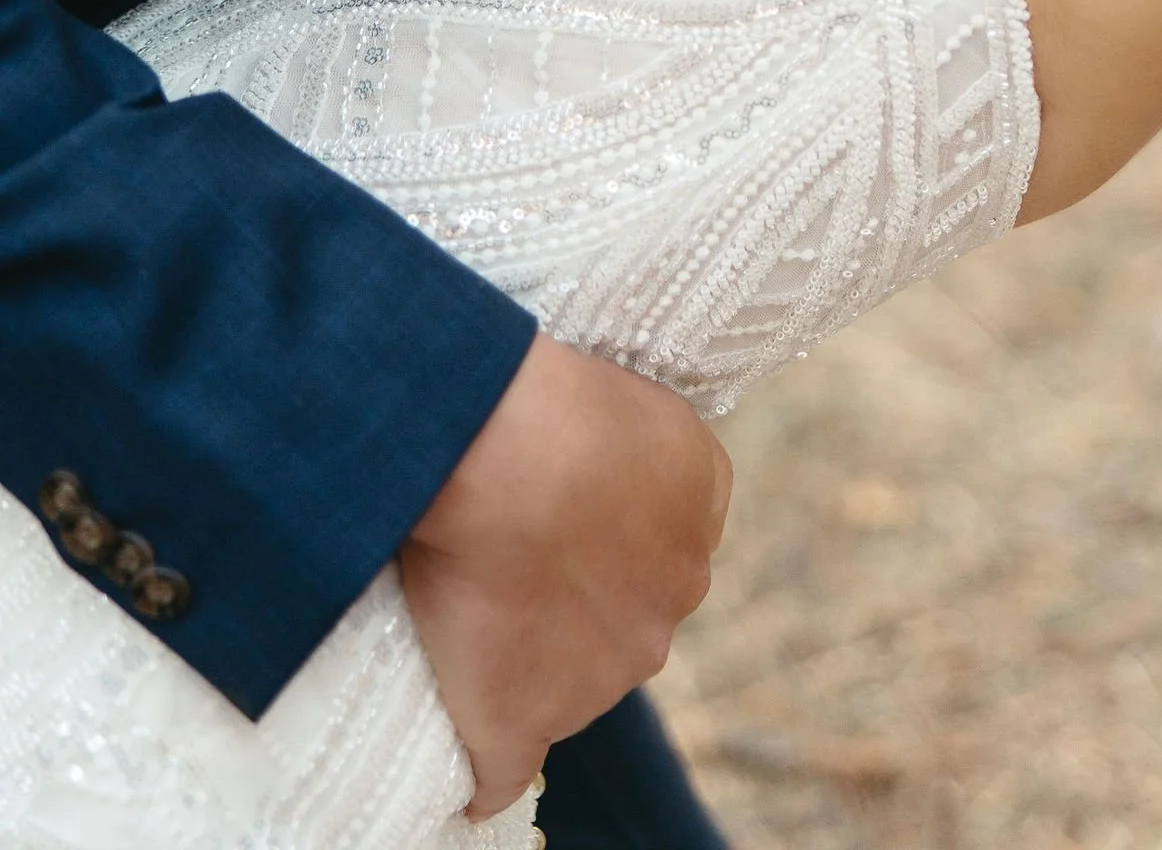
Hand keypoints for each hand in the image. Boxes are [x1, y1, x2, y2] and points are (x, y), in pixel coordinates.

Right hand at [401, 333, 731, 821]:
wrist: (510, 453)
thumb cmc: (558, 398)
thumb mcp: (638, 395)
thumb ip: (641, 446)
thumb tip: (608, 474)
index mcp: (699, 507)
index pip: (665, 540)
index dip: (608, 532)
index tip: (558, 514)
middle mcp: (668, 603)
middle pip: (624, 615)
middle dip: (577, 597)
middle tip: (504, 551)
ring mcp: (600, 674)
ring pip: (567, 681)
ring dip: (525, 659)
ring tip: (462, 604)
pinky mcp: (526, 721)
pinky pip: (503, 769)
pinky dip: (482, 763)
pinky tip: (460, 752)